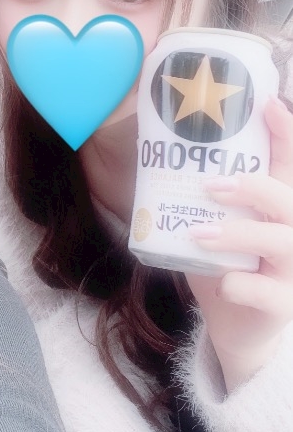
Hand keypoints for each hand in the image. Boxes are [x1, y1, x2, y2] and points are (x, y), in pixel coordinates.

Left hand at [186, 96, 292, 391]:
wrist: (237, 327)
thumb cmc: (226, 265)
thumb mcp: (212, 226)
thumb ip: (199, 198)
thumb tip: (152, 151)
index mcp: (278, 208)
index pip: (287, 164)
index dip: (284, 133)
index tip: (269, 104)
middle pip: (288, 199)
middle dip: (252, 188)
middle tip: (211, 185)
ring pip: (282, 242)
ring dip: (239, 234)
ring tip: (199, 233)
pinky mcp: (285, 306)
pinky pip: (270, 293)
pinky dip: (242, 285)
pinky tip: (224, 283)